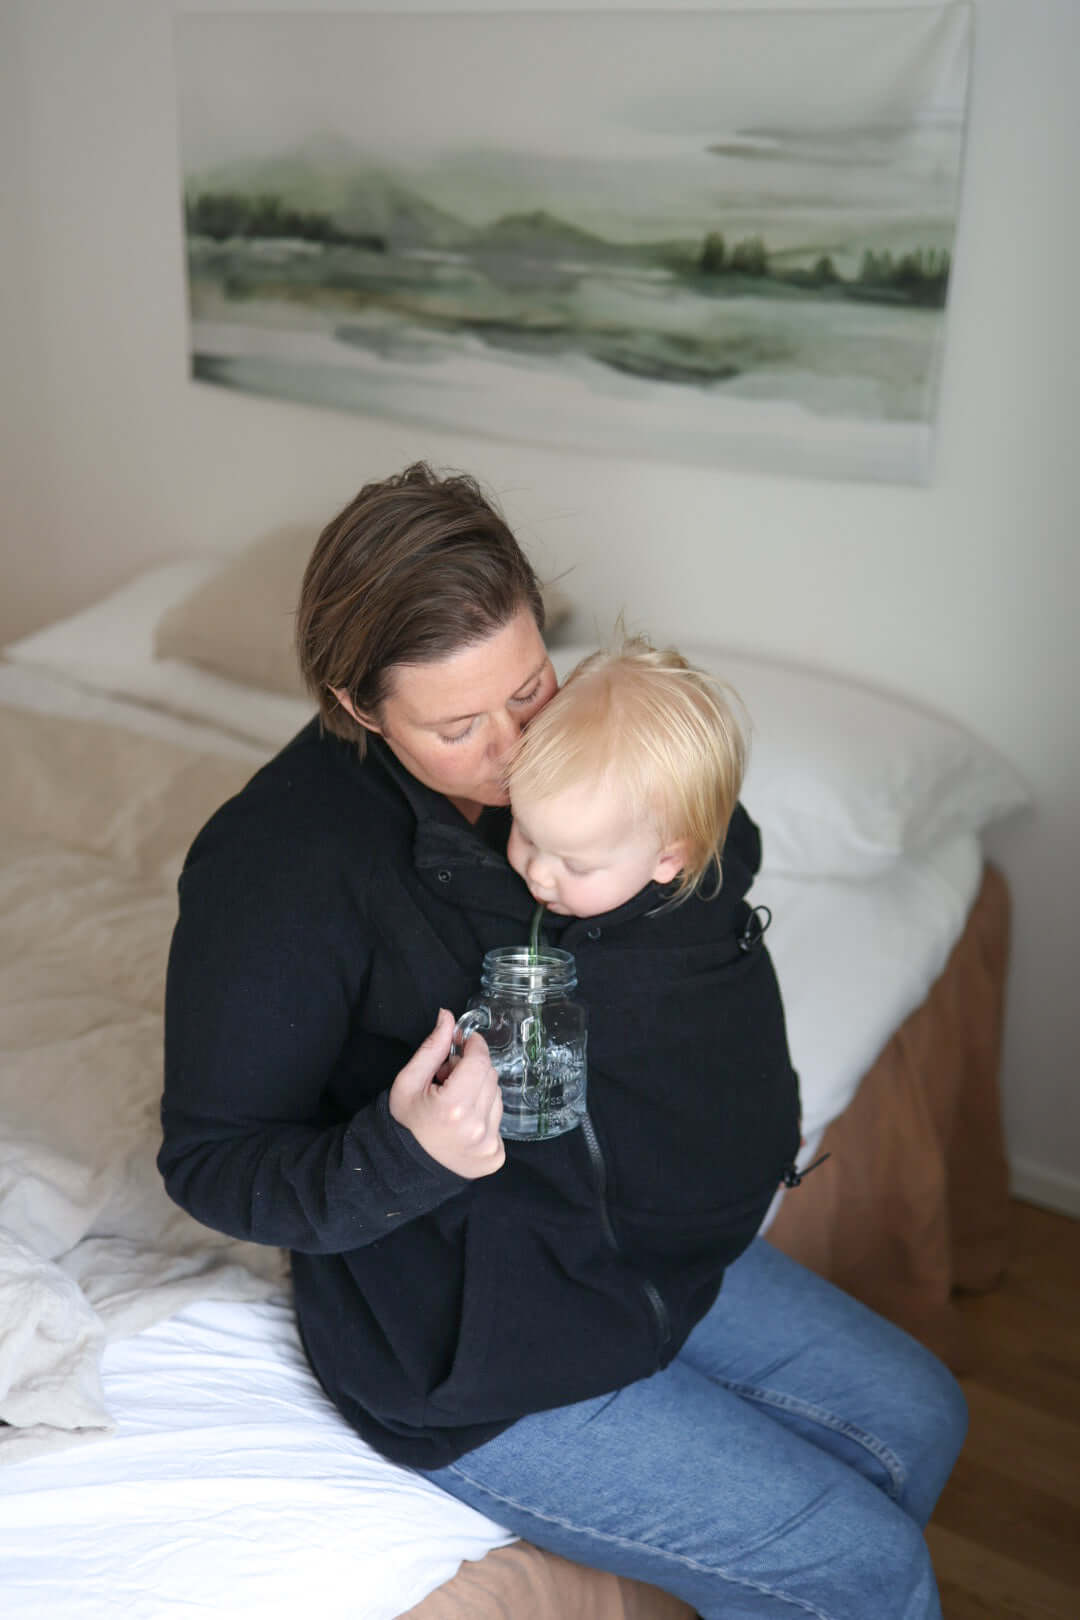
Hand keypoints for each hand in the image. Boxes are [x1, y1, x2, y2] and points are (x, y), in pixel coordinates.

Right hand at [388, 1009, 504, 1178]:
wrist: (406, 1166)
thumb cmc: (405, 1121)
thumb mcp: (408, 1081)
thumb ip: (432, 1048)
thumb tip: (448, 1016)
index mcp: (454, 1107)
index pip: (480, 1061)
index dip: (474, 1046)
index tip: (465, 1042)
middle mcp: (476, 1127)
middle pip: (490, 1076)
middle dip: (473, 1070)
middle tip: (449, 1079)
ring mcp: (489, 1144)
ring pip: (497, 1097)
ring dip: (480, 1092)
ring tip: (455, 1104)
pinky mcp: (496, 1156)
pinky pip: (499, 1120)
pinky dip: (484, 1115)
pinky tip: (464, 1123)